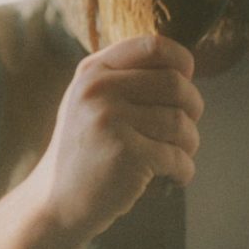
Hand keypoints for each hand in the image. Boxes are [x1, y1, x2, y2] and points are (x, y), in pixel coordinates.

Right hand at [0, 35, 201, 248]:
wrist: (55, 203)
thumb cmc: (86, 152)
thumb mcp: (91, 103)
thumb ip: (126, 79)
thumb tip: (183, 67)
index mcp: (93, 71)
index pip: (153, 45)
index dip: (182, 61)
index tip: (186, 81)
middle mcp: (98, 90)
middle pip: (175, 84)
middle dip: (193, 107)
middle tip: (186, 130)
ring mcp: (109, 120)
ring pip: (181, 122)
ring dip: (190, 143)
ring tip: (178, 155)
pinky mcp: (125, 154)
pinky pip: (177, 157)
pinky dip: (184, 170)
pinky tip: (174, 176)